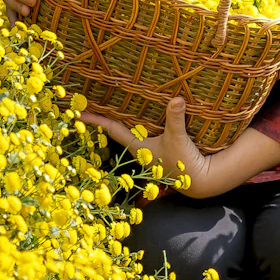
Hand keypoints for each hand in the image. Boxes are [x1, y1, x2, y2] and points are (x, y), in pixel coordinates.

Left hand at [80, 96, 221, 197]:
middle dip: (104, 119)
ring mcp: (148, 150)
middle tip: (90, 104)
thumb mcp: (178, 138)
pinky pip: (144, 134)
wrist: (200, 180)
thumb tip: (176, 99)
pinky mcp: (160, 149)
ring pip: (130, 132)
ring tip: (110, 106)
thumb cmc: (184, 162)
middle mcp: (139, 148)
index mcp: (137, 146)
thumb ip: (175, 118)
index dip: (96, 121)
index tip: (79, 113)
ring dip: (121, 121)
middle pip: (116, 130)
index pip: (112, 130)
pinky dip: (139, 124)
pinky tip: (140, 116)